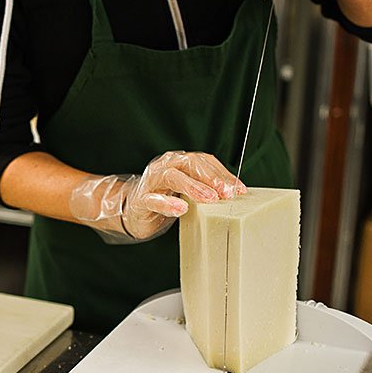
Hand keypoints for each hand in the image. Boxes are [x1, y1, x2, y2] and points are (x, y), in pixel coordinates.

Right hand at [69, 151, 246, 243]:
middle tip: (227, 193)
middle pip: (190, 164)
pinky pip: (153, 199)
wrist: (132, 211)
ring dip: (192, 186)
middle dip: (211, 177)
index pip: (204, 161)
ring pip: (172, 176)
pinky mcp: (141, 199)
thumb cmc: (165, 199)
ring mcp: (151, 181)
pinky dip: (168, 203)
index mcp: (179, 162)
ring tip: (209, 198)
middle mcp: (165, 166)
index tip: (240, 189)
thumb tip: (235, 196)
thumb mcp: (188, 192)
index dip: (223, 173)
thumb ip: (206, 189)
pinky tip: (181, 209)